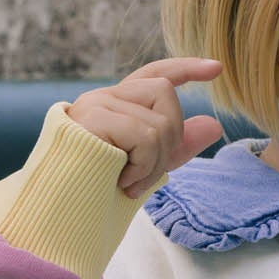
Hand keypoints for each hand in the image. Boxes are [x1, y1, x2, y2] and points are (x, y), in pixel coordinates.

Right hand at [69, 56, 228, 198]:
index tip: (216, 68)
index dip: (186, 68)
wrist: (62, 210)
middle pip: (165, 93)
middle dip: (171, 139)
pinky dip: (142, 166)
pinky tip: (121, 181)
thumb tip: (214, 125)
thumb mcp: (149, 165)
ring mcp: (96, 104)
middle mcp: (105, 97)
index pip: (155, 74)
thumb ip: (178, 145)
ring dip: (155, 162)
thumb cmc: (98, 189)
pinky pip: (144, 136)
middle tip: (147, 174)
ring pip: (158, 121)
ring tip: (130, 182)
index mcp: (118, 105)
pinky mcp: (91, 118)